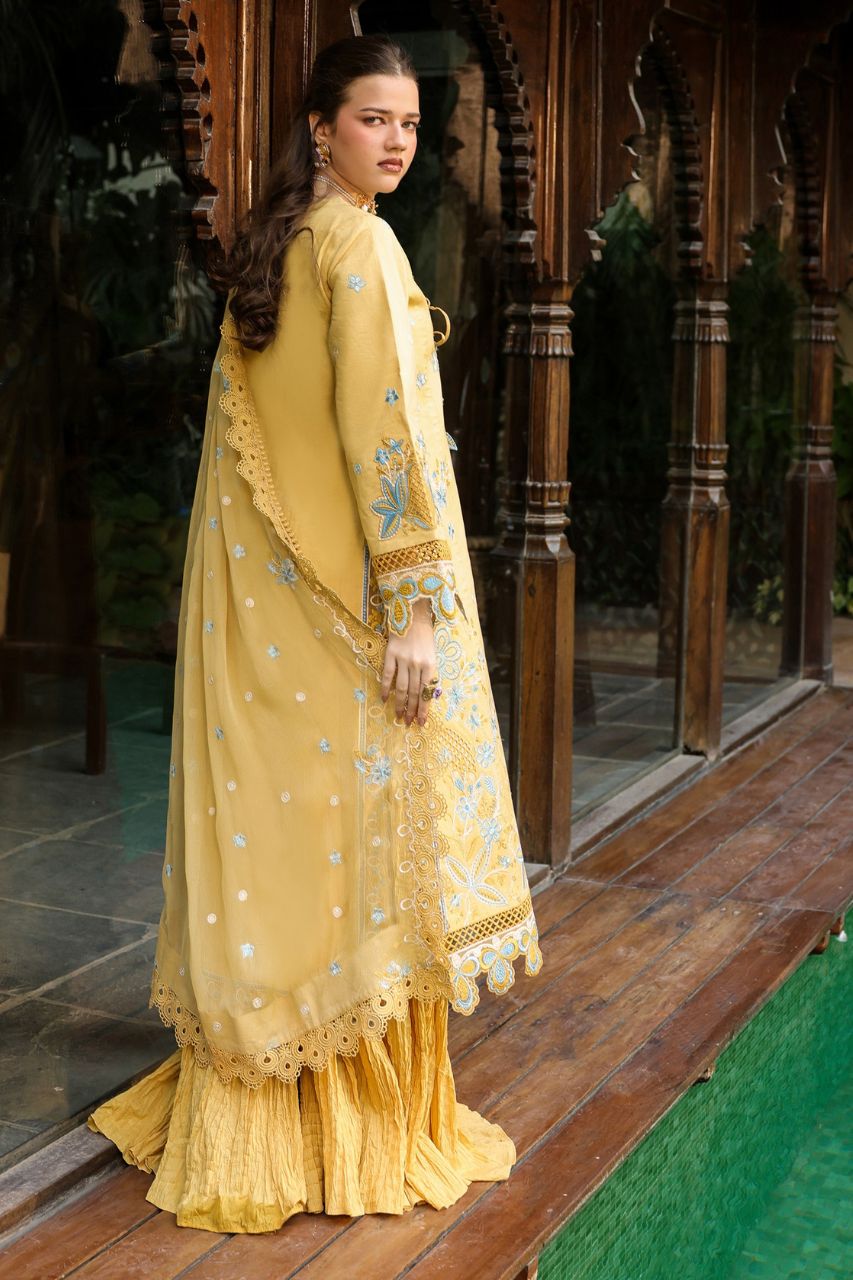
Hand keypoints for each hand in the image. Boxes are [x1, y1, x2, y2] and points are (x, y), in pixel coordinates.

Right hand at [381, 597, 438, 725]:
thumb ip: (428, 673)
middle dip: (412, 710)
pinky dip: (384, 688)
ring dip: (399, 704)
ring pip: (401, 687)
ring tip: (398, 716)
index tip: (421, 722)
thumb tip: (425, 694)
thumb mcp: (432, 654)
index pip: (427, 693)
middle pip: (414, 693)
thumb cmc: (425, 635)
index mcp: (431, 665)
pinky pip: (387, 675)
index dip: (424, 709)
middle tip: (408, 723)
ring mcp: (403, 659)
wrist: (413, 612)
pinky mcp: (391, 653)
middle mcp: (417, 664)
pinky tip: (383, 699)